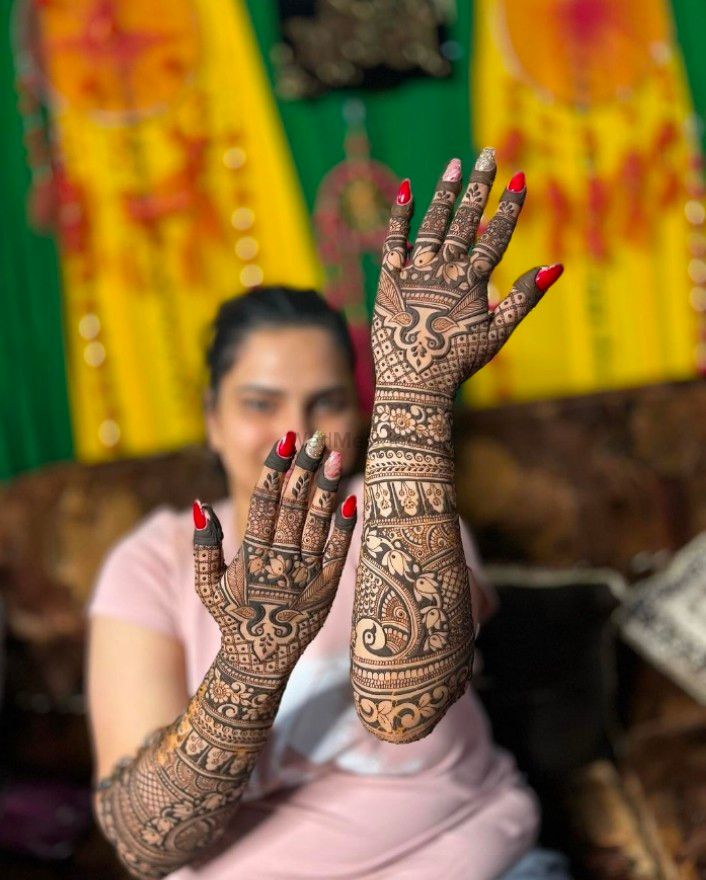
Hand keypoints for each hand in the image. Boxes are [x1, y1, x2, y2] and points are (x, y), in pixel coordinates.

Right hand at [192, 432, 356, 685]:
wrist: (260, 661)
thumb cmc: (232, 616)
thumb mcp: (209, 585)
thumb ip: (205, 545)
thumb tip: (201, 502)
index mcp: (251, 557)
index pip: (265, 503)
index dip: (275, 469)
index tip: (285, 440)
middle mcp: (280, 563)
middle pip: (294, 506)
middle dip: (304, 470)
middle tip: (315, 438)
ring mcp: (306, 576)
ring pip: (317, 524)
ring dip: (326, 489)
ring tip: (335, 457)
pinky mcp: (326, 590)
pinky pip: (338, 553)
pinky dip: (345, 528)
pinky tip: (352, 501)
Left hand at [376, 149, 561, 397]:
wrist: (412, 382)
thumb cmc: (458, 361)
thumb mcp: (497, 333)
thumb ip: (525, 297)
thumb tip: (557, 266)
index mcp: (473, 282)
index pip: (496, 236)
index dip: (509, 207)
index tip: (520, 178)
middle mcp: (444, 270)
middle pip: (465, 220)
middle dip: (479, 185)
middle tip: (487, 154)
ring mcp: (415, 272)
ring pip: (433, 223)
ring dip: (445, 192)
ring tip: (455, 165)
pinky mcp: (388, 278)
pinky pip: (393, 239)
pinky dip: (400, 214)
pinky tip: (406, 188)